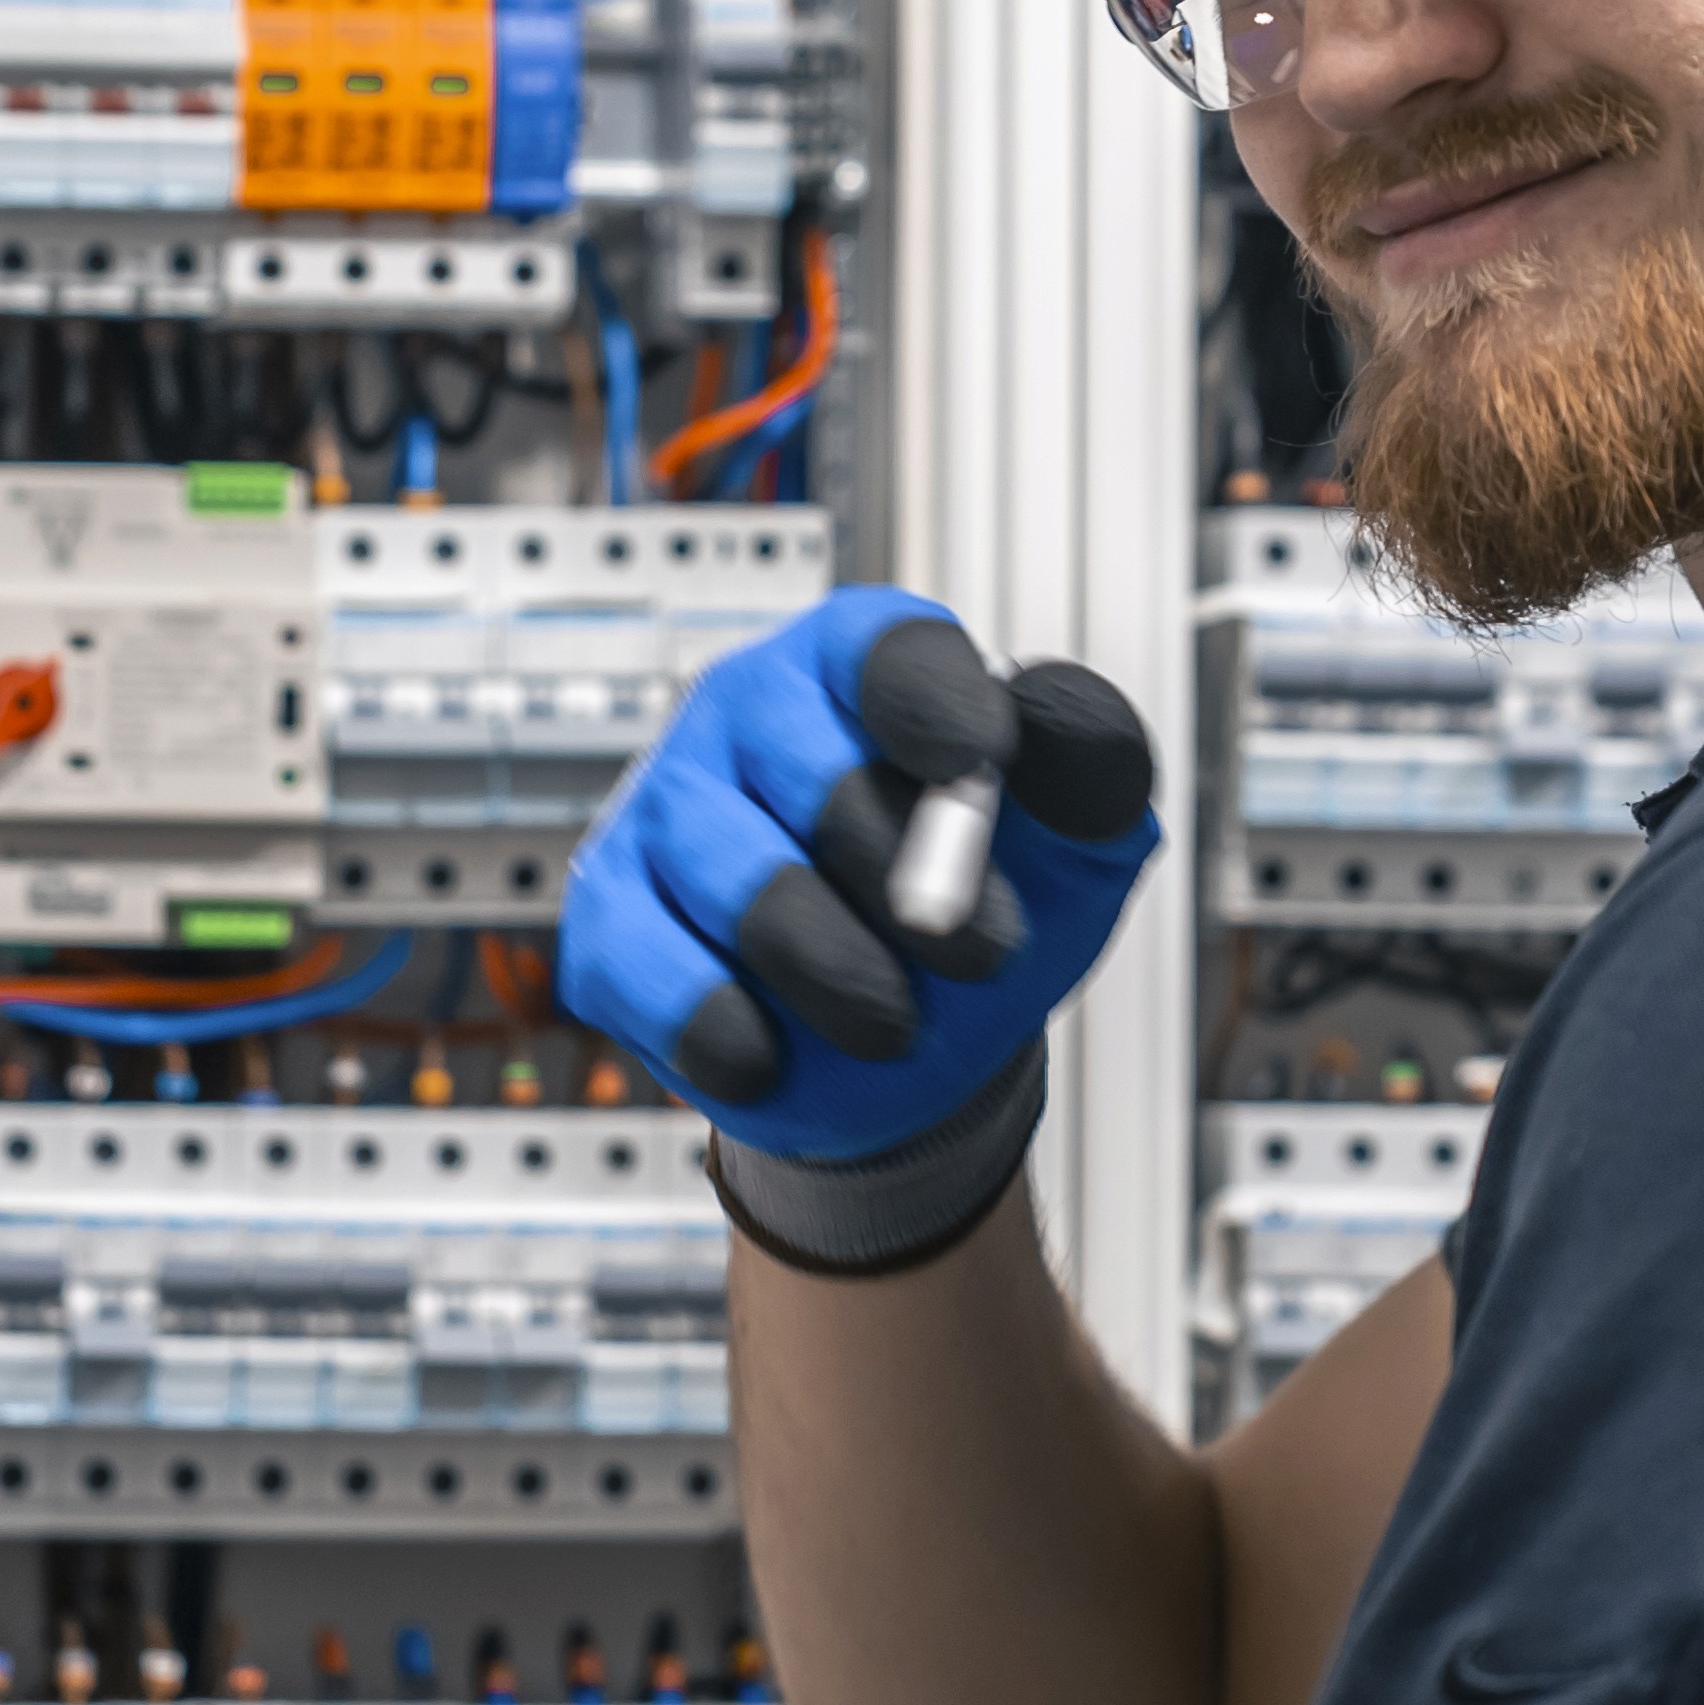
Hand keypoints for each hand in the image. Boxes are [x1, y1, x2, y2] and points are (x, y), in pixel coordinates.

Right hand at [558, 586, 1157, 1166]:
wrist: (911, 1037)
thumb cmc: (988, 903)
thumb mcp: (1076, 837)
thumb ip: (1092, 765)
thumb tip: (1075, 727)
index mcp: (856, 661)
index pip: (884, 649)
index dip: (934, 707)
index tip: (982, 767)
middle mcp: (747, 709)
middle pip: (812, 770)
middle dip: (911, 878)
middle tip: (983, 954)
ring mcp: (666, 809)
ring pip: (737, 882)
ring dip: (836, 971)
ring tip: (895, 1023)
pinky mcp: (611, 917)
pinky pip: (649, 969)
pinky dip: (723, 1027)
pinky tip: (775, 1054)